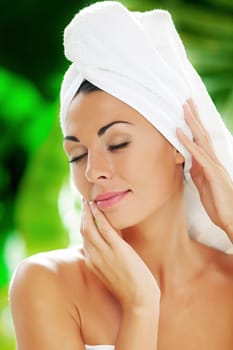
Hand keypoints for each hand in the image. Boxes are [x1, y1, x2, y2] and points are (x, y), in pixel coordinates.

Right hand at [80, 200, 159, 310]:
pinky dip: (98, 216)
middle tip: (84, 200)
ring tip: (88, 199)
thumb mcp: (112, 270)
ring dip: (88, 211)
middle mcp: (94, 257)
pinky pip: (104, 229)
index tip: (85, 212)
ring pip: (89, 227)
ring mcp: (105, 253)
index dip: (83, 222)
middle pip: (83, 230)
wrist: (139, 302)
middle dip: (82, 214)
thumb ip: (107, 257)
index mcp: (92, 262)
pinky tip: (97, 207)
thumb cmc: (129, 287)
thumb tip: (111, 242)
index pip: (84, 238)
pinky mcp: (118, 250)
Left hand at [176, 99, 232, 237]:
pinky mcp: (212, 173)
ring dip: (192, 123)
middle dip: (194, 117)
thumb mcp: (203, 185)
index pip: (202, 140)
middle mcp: (213, 160)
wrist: (230, 219)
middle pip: (202, 134)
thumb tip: (189, 162)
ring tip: (184, 108)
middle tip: (187, 101)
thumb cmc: (218, 203)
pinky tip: (179, 132)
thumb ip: (197, 172)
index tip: (188, 112)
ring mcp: (214, 165)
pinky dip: (187, 142)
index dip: (195, 125)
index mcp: (210, 163)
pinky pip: (198, 154)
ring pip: (201, 139)